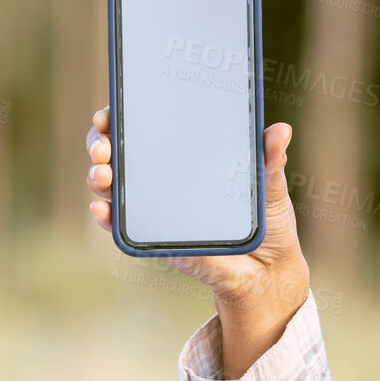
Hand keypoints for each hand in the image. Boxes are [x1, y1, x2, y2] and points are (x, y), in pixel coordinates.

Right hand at [84, 106, 310, 311]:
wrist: (266, 269)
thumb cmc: (266, 221)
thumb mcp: (270, 185)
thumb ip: (270, 159)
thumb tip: (281, 130)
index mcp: (187, 156)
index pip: (145, 128)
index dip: (121, 115)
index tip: (110, 111)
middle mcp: (163, 177)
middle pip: (118, 152)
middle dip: (101, 143)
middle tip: (104, 146)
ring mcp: (154, 207)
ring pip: (112, 185)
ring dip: (98, 177)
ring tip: (103, 175)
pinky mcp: (155, 237)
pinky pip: (122, 226)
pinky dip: (107, 217)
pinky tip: (103, 209)